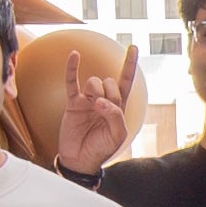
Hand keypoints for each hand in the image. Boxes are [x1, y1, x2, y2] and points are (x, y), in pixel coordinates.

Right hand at [55, 43, 139, 176]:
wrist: (80, 159)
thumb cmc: (101, 149)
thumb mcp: (117, 135)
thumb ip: (115, 116)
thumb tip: (100, 101)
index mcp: (118, 107)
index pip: (125, 81)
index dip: (129, 65)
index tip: (133, 47)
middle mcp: (103, 100)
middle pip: (109, 82)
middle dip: (109, 92)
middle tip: (104, 109)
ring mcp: (88, 100)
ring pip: (94, 81)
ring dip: (95, 91)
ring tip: (93, 106)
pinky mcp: (73, 103)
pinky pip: (72, 82)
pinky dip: (72, 68)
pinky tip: (74, 55)